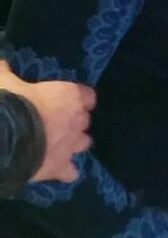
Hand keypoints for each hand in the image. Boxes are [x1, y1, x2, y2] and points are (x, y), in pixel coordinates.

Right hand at [0, 63, 95, 180]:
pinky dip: (65, 171)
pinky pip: (71, 172)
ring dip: (73, 143)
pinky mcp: (59, 168)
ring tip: (57, 144)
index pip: (89, 96)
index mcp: (69, 96)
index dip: (79, 98)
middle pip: (84, 120)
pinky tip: (55, 170)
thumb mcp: (4, 80)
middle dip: (73, 121)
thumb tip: (2, 64)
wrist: (4, 139)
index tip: (68, 99)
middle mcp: (76, 120)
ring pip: (83, 144)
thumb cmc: (11, 103)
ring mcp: (70, 146)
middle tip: (54, 121)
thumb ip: (6, 72)